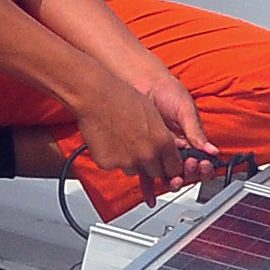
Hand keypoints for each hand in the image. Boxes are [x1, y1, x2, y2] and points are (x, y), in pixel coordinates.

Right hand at [70, 70, 198, 192]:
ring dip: (131, 162)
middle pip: (156, 173)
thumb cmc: (124, 98)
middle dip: (152, 165)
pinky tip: (109, 141)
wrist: (95, 96)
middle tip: (142, 150)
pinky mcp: (108, 164)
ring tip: (122, 140)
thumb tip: (167, 149)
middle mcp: (147, 155)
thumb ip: (162, 137)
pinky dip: (113, 158)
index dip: (170, 165)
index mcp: (162, 142)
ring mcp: (127, 162)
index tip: (166, 163)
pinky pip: (114, 167)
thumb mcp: (154, 115)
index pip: (174, 167)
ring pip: (134, 171)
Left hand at [131, 62, 217, 175]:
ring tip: (174, 174)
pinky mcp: (144, 153)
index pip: (203, 162)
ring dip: (174, 179)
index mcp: (192, 141)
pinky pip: (148, 172)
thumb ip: (196, 132)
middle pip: (188, 173)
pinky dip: (151, 182)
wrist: (144, 83)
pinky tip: (153, 186)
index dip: (204, 168)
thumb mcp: (186, 110)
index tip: (204, 164)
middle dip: (191, 173)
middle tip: (189, 164)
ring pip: (170, 176)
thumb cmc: (168, 92)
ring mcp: (160, 152)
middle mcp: (178, 149)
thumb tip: (213, 151)